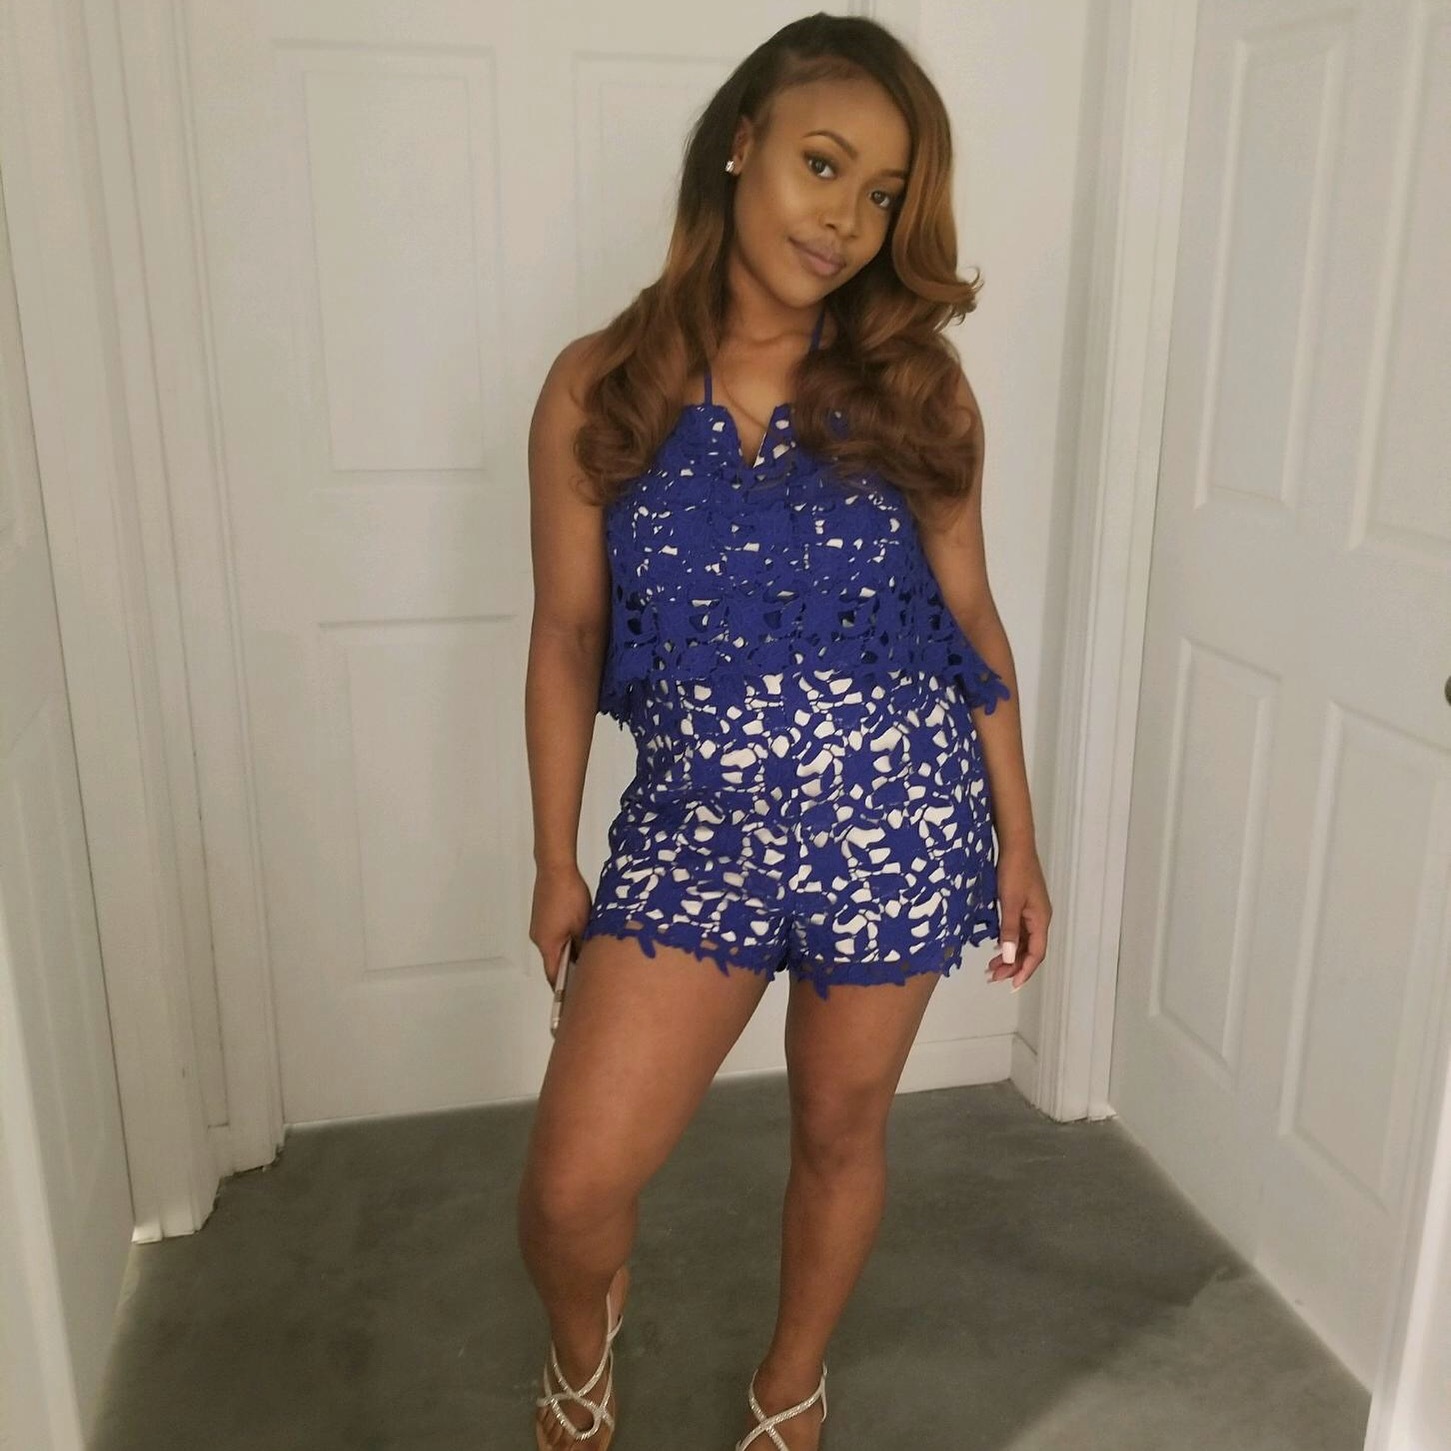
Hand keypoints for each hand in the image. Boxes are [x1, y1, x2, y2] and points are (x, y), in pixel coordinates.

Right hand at [529, 860, 593, 987]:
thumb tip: (587, 961)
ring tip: (586, 950)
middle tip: (587, 974)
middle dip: (569, 967)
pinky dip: (564, 938)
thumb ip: (583, 946)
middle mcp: (539, 938)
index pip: (552, 975)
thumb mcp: (583, 925)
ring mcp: (539, 927)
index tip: (573, 996)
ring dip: (568, 950)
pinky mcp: (542, 917)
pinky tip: (578, 932)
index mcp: (547, 944)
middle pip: (553, 960)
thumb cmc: (568, 895)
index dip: (562, 987)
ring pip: (555, 946)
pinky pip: (553, 934)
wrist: (555, 869)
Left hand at [986, 840, 1050, 990]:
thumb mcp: (1009, 902)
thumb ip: (1009, 930)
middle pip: (1030, 950)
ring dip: (1010, 955)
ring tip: (992, 966)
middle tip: (993, 977)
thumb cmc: (1014, 871)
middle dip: (1013, 966)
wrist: (1016, 845)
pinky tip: (998, 946)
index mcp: (1041, 919)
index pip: (1036, 953)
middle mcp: (1039, 918)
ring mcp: (1032, 911)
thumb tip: (1010, 958)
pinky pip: (1019, 930)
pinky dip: (1009, 941)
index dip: (1024, 971)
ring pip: (1024, 941)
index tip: (1011, 985)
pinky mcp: (1023, 904)